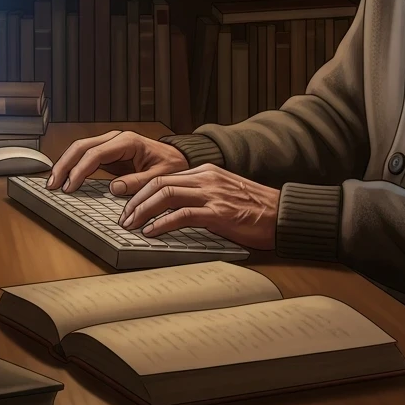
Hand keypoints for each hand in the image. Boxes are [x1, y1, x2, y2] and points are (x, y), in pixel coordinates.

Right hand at [46, 130, 187, 193]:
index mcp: (128, 142)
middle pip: (82, 146)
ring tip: (53, 183)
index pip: (96, 152)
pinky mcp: (108, 153)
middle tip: (52, 185)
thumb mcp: (159, 176)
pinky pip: (86, 156)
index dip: (80, 169)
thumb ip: (139, 182)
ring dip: (65, 164)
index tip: (70, 186)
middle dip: (64, 164)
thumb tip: (114, 188)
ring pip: (80, 149)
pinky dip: (73, 166)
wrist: (177, 158)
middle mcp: (116, 139)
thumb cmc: (171, 165)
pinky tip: (65, 178)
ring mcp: (111, 144)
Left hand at [117, 162, 279, 250]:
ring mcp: (212, 194)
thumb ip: (202, 194)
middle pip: (159, 182)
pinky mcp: (218, 213)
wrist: (281, 213)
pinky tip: (152, 232)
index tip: (128, 205)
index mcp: (206, 172)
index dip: (141, 190)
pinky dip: (163, 224)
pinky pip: (183, 215)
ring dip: (143, 210)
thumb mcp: (225, 192)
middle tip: (123, 217)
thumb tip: (175, 208)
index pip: (164, 176)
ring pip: (166, 195)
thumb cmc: (255, 208)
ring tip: (131, 225)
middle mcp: (206, 178)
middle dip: (135, 200)